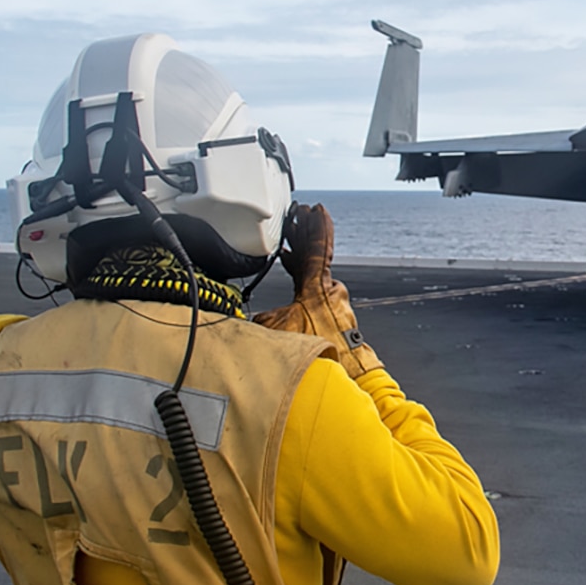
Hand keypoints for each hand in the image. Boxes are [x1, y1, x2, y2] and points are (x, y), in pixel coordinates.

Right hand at [252, 204, 381, 377]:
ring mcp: (333, 301)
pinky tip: (293, 266)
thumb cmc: (318, 353)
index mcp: (318, 285)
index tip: (312, 209)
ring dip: (303, 250)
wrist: (343, 374)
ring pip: (315, 266)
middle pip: (317, 251)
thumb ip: (259, 320)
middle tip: (299, 214)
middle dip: (305, 232)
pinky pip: (315, 283)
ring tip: (293, 234)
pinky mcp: (330, 313)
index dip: (314, 226)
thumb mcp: (277, 332)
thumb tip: (241, 320)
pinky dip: (303, 270)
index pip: (317, 246)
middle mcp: (330, 289)